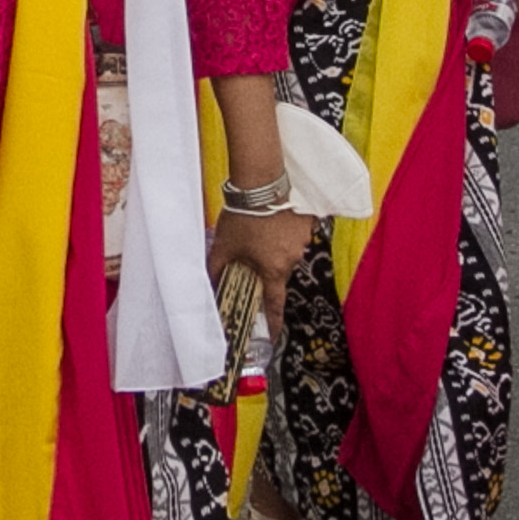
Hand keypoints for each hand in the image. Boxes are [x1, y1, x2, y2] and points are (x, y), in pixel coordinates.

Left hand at [210, 207, 323, 337]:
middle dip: (264, 269)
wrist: (261, 184)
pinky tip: (269, 219)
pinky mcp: (307, 223)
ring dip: (273, 248)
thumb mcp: (224, 246)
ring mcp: (302, 240)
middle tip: (250, 255)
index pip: (274, 303)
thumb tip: (211, 283)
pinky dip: (282, 232)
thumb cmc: (242, 217)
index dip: (273, 322)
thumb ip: (217, 268)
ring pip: (285, 253)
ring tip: (257, 230)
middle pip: (277, 274)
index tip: (274, 335)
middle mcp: (292, 259)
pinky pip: (293, 235)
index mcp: (273, 269)